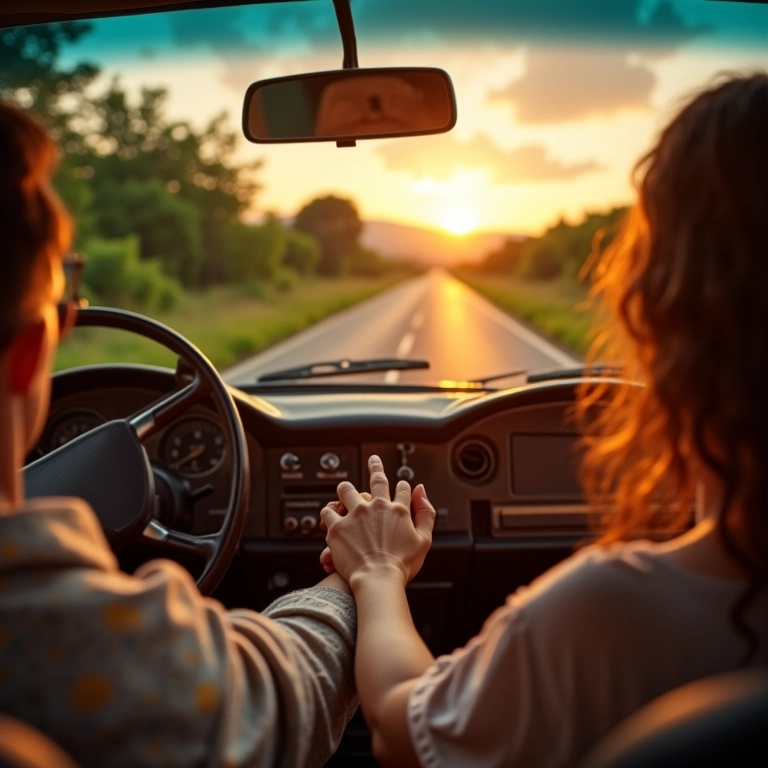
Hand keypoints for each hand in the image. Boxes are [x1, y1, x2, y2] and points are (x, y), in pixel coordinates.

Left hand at [319, 455, 435, 587]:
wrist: (378, 580)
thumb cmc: (402, 566)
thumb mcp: (424, 540)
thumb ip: (426, 513)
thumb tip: (421, 490)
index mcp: (399, 510)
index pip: (402, 489)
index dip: (402, 486)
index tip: (400, 486)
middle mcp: (377, 507)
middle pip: (377, 479)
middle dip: (376, 466)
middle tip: (374, 460)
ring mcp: (356, 515)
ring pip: (346, 490)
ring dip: (345, 489)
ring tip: (343, 490)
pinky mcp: (338, 527)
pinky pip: (328, 512)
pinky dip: (329, 513)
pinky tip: (329, 517)